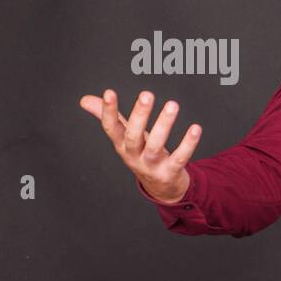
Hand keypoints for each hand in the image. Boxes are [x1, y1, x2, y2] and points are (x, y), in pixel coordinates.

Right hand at [79, 89, 201, 203]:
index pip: (111, 128)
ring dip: (164, 124)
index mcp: (122, 145)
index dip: (108, 111)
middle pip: (133, 136)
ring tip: (173, 104)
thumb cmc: (143, 155)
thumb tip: (84, 100)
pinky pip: (180, 158)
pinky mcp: (170, 172)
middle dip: (139, 115)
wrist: (162, 187)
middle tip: (146, 94)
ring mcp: (152, 166)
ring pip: (156, 145)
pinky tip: (196, 128)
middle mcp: (134, 156)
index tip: (108, 92)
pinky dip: (188, 144)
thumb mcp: (125, 138)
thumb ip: (110, 118)